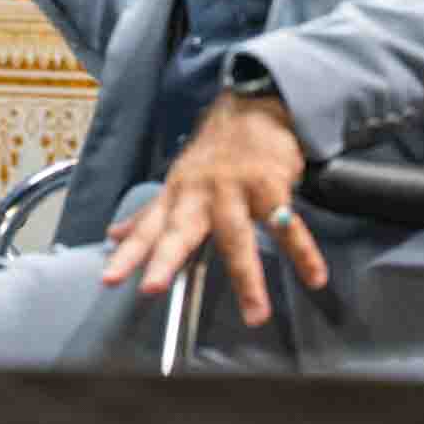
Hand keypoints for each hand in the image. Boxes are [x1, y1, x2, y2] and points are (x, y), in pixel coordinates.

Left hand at [99, 93, 326, 325]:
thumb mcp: (178, 183)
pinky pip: (287, 226)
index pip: (148, 228)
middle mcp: (201, 193)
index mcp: (177, 195)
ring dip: (247, 277)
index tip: (109, 280)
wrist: (252, 108)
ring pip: (238, 237)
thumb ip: (150, 215)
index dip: (128, 254)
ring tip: (256, 315)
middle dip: (166, 257)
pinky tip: (314, 278)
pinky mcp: (270, 186)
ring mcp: (235, 189)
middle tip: (153, 288)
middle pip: (181, 229)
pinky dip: (304, 253)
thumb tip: (114, 236)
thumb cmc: (212, 155)